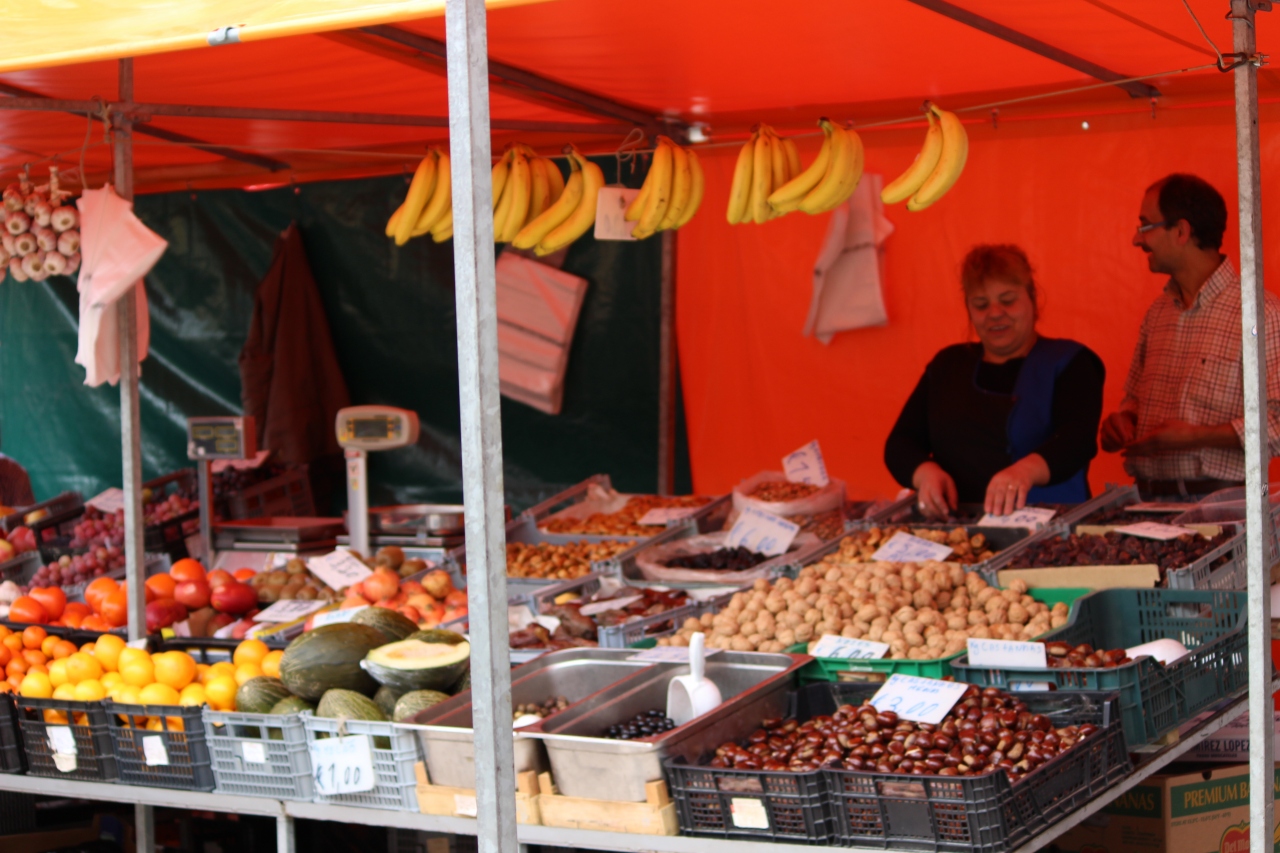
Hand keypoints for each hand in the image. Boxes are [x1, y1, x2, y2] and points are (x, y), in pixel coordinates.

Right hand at [912, 462, 956, 517]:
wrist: (927, 475)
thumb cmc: (941, 480)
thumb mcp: (950, 484)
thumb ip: (952, 496)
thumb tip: (954, 509)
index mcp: (933, 484)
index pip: (936, 495)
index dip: (941, 505)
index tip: (947, 512)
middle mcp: (925, 490)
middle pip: (928, 503)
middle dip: (937, 512)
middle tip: (947, 518)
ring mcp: (920, 496)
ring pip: (924, 508)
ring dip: (933, 515)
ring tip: (943, 519)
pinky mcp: (919, 501)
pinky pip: (922, 510)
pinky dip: (928, 516)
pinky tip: (936, 517)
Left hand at [984, 454, 1049, 515]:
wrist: (1024, 469)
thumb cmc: (1009, 480)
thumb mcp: (1001, 482)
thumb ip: (996, 493)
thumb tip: (992, 510)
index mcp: (996, 480)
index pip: (991, 490)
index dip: (989, 501)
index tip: (988, 511)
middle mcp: (1005, 479)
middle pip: (1000, 492)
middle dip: (998, 504)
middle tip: (997, 514)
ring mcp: (1015, 481)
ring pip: (1011, 493)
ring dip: (1009, 504)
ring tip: (1007, 513)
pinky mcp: (1025, 483)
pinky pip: (1022, 492)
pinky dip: (1020, 500)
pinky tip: (1019, 507)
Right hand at [1100, 411, 1136, 452]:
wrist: (1124, 429)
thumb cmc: (1129, 427)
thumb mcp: (1132, 428)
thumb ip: (1130, 433)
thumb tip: (1127, 440)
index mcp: (1113, 416)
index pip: (1116, 424)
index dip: (1121, 433)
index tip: (1127, 440)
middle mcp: (1105, 422)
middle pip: (1108, 432)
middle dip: (1117, 440)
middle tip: (1124, 445)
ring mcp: (1102, 431)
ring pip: (1105, 438)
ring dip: (1113, 444)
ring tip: (1121, 447)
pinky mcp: (1101, 439)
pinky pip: (1104, 445)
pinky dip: (1111, 448)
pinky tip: (1118, 448)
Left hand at [1122, 420, 1238, 455]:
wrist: (1194, 437)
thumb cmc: (1181, 427)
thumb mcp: (1165, 424)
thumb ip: (1155, 428)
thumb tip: (1149, 432)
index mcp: (1154, 437)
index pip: (1138, 443)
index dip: (1130, 446)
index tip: (1123, 447)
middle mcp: (1156, 445)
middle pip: (1140, 450)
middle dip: (1131, 452)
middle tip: (1122, 454)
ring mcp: (1161, 449)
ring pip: (1146, 452)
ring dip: (1137, 454)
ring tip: (1130, 455)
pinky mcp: (1166, 451)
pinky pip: (1152, 452)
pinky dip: (1145, 453)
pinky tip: (1143, 454)